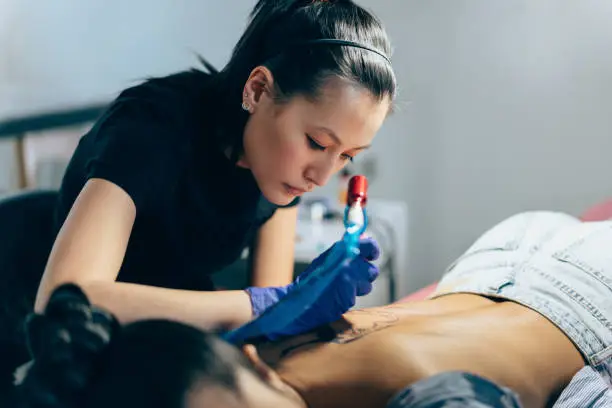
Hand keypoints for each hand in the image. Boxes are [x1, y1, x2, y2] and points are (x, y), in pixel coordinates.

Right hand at [245, 237, 379, 333]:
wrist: (298, 300)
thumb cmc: (313, 279)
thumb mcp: (329, 258)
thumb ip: (347, 248)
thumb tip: (365, 235)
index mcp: (343, 248)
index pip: (370, 245)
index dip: (372, 251)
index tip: (370, 256)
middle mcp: (348, 261)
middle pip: (372, 269)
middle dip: (364, 276)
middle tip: (350, 278)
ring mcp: (349, 278)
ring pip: (368, 285)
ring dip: (358, 289)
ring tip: (342, 288)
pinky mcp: (348, 294)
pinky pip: (357, 296)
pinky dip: (349, 298)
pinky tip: (336, 296)